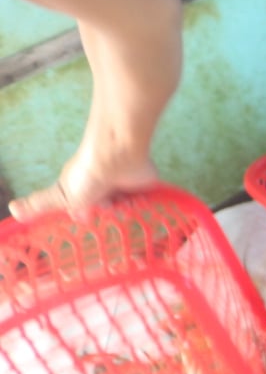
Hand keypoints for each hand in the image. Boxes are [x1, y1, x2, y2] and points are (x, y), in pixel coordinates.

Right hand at [6, 134, 159, 219]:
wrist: (116, 158)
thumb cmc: (86, 176)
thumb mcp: (59, 194)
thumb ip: (38, 204)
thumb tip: (12, 209)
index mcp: (83, 192)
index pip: (85, 213)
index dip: (87, 216)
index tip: (88, 214)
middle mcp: (102, 190)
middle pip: (107, 213)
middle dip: (108, 213)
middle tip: (108, 204)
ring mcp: (122, 188)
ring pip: (126, 210)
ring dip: (125, 208)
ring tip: (123, 199)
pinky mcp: (142, 186)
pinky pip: (145, 203)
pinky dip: (142, 204)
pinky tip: (137, 198)